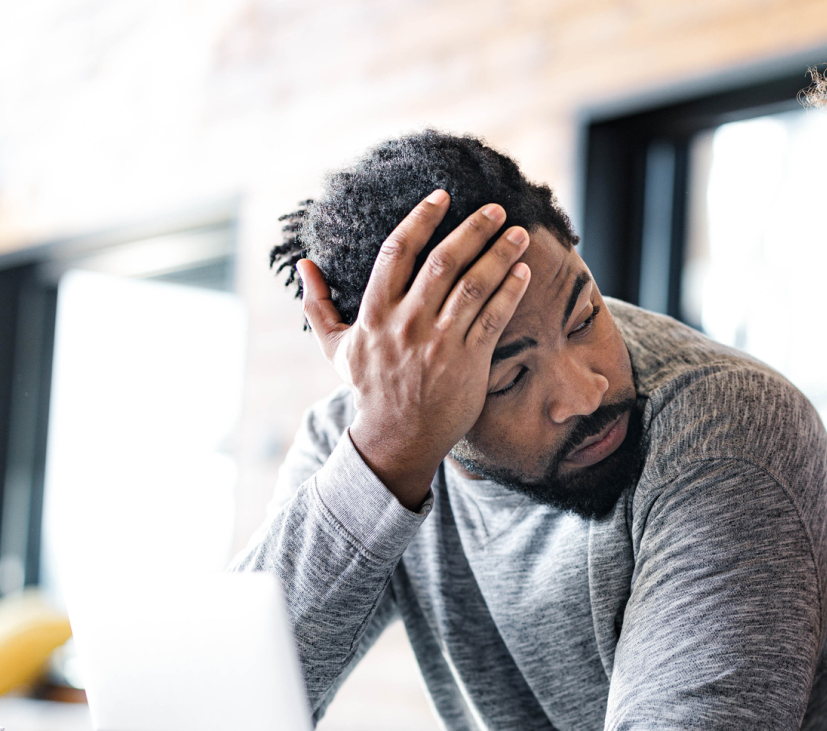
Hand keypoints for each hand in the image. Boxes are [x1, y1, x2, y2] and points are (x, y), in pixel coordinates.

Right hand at [299, 190, 532, 508]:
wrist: (396, 438)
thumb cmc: (369, 388)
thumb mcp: (335, 348)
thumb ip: (318, 305)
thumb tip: (303, 265)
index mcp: (375, 313)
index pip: (396, 251)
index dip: (421, 219)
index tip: (442, 196)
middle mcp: (407, 323)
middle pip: (442, 261)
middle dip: (472, 229)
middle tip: (495, 209)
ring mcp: (439, 342)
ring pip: (473, 285)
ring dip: (499, 254)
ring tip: (517, 232)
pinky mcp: (467, 360)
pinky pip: (493, 317)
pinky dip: (509, 291)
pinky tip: (523, 271)